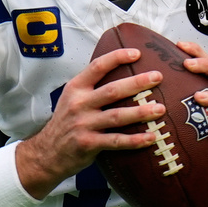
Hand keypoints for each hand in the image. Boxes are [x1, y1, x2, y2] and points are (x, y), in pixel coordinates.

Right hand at [17, 47, 166, 197]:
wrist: (47, 153)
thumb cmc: (66, 122)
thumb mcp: (72, 98)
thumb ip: (92, 86)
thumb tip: (122, 72)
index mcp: (76, 88)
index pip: (98, 66)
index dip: (117, 57)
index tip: (137, 53)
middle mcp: (79, 104)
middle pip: (112, 90)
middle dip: (137, 83)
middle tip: (158, 77)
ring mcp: (83, 124)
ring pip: (117, 116)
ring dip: (141, 112)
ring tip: (160, 109)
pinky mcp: (88, 144)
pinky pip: (116, 141)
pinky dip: (135, 140)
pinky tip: (151, 137)